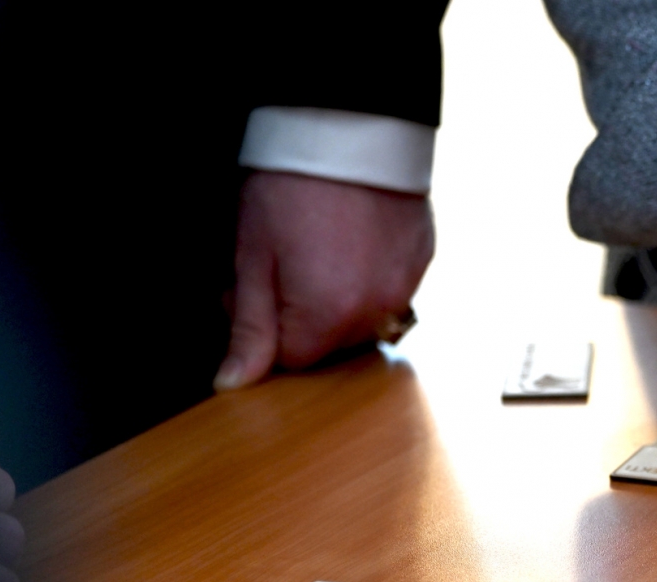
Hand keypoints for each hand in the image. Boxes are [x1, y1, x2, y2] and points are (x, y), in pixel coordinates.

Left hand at [213, 172, 434, 390]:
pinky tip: (349, 239)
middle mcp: (375, 312)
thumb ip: (249, 326)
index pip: (292, 359)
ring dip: (337, 298)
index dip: (263, 327)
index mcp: (327, 315)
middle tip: (278, 262)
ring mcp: (406, 287)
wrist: (348, 123)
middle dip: (301, 315)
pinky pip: (390, 289)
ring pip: (362, 319)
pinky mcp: (422, 261)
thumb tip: (234, 382)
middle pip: (330, 344)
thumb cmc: (291, 182)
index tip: (246, 289)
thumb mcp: (252, 254)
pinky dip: (367, 275)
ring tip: (317, 247)